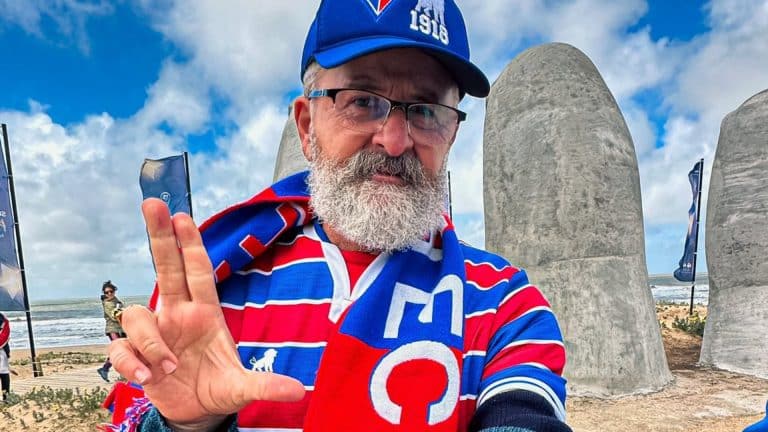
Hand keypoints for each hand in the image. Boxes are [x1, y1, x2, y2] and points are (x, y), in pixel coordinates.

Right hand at [109, 198, 304, 427]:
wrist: (196, 414)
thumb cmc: (220, 387)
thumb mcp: (243, 388)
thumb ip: (266, 386)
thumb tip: (299, 391)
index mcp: (204, 313)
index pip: (197, 271)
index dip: (191, 244)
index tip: (182, 215)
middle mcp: (177, 315)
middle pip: (165, 268)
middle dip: (159, 236)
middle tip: (152, 203)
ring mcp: (155, 333)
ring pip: (136, 314)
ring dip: (151, 341)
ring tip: (169, 367)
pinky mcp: (135, 356)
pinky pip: (119, 348)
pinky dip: (130, 362)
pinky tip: (147, 377)